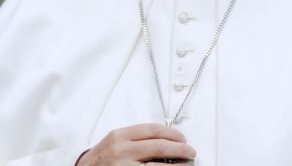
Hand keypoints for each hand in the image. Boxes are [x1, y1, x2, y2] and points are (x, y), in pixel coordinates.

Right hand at [76, 123, 195, 164]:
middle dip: (180, 149)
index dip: (172, 134)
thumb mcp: (114, 142)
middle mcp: (123, 151)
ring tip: (186, 164)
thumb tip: (165, 140)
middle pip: (159, 146)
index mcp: (120, 136)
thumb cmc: (101, 159)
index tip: (182, 138)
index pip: (152, 130)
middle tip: (190, 151)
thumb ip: (135, 139)